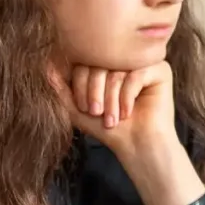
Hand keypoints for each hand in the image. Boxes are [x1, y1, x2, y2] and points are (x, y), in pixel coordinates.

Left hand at [55, 59, 178, 157]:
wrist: (137, 145)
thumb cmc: (109, 128)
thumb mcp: (77, 109)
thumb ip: (60, 88)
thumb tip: (44, 65)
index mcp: (104, 64)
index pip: (85, 61)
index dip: (80, 84)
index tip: (84, 108)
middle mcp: (124, 59)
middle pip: (100, 62)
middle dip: (94, 91)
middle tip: (97, 113)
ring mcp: (142, 63)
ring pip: (117, 70)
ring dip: (111, 98)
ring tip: (113, 118)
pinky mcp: (160, 70)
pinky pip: (137, 73)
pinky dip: (128, 96)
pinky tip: (128, 112)